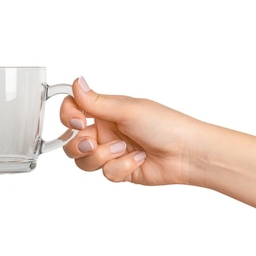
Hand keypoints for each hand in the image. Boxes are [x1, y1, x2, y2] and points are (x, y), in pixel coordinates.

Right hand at [60, 77, 206, 185]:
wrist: (187, 154)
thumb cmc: (166, 126)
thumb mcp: (128, 110)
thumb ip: (97, 102)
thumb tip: (76, 82)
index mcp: (107, 111)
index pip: (73, 111)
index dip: (68, 117)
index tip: (79, 121)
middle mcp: (107, 131)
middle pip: (72, 142)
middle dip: (79, 145)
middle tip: (93, 143)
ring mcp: (112, 153)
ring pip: (86, 161)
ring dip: (102, 157)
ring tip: (123, 149)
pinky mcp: (120, 171)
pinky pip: (106, 173)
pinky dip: (122, 167)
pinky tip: (139, 159)